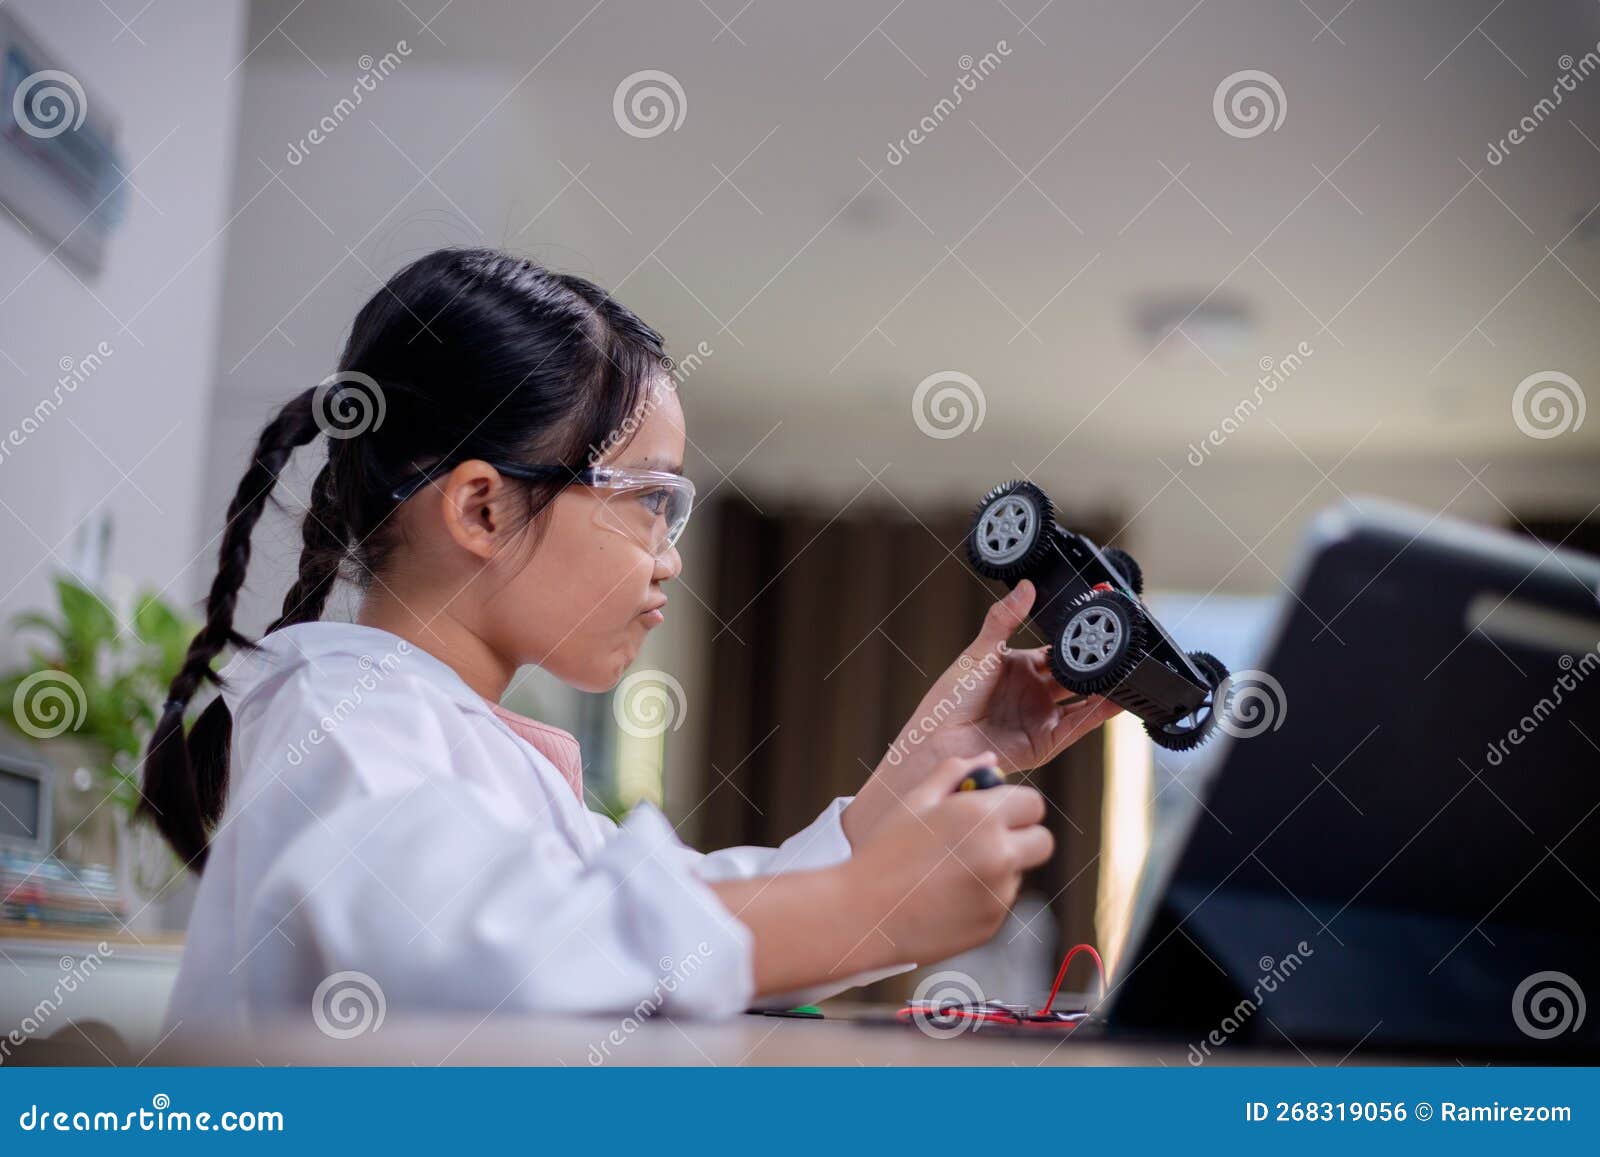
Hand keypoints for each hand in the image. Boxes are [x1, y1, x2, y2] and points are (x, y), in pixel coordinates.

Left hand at [843, 579, 1120, 845]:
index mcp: (1017, 667)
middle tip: (1116, 648)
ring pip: (1083, 700)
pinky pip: (1079, 725)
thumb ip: (1005, 619)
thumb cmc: (949, 699)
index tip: (1095, 626)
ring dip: (1104, 688)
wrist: (939, 743)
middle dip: (1094, 664)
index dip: (1074, 641)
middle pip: (1073, 675)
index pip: (1055, 651)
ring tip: (1126, 672)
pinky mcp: (1047, 741)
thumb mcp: (980, 652)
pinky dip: (1099, 713)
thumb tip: (1026, 586)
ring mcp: (1041, 717)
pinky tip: (1117, 699)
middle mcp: (1033, 693)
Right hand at [847, 753, 1053, 964]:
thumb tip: (989, 759)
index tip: (997, 811)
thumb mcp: (915, 801)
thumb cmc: (884, 852)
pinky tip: (945, 895)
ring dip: (999, 868)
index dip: (1016, 806)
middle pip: (1042, 842)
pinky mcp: (992, 923)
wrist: (862, 915)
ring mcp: (998, 893)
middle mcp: (999, 854)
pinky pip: (1000, 902)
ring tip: (949, 871)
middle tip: (989, 839)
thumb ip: (955, 772)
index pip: (1033, 804)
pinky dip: (982, 897)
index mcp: (981, 816)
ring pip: (1019, 873)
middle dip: (1023, 837)